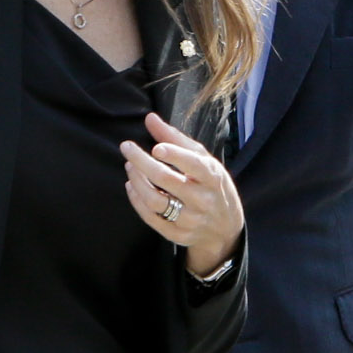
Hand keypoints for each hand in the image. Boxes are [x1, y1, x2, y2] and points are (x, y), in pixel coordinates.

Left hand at [122, 110, 244, 279]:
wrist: (225, 228)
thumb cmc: (213, 186)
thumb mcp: (204, 160)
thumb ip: (176, 139)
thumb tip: (150, 118)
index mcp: (213, 177)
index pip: (193, 165)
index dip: (174, 155)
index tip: (155, 147)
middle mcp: (202, 199)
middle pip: (166, 180)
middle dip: (142, 161)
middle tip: (126, 147)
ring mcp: (190, 219)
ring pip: (155, 200)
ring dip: (137, 181)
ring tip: (129, 166)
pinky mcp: (177, 234)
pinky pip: (150, 217)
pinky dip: (137, 200)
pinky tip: (131, 186)